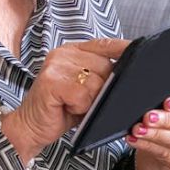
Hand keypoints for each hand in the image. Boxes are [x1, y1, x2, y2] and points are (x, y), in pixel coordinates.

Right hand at [2, 38, 130, 163]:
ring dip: (91, 101)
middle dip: (103, 89)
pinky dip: (79, 107)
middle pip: (105, 66)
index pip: (104, 44)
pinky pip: (82, 95)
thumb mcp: (83, 89)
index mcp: (72, 51)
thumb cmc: (59, 109)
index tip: (140, 50)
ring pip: (96, 83)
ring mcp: (56, 66)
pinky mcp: (51, 81)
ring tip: (74, 105)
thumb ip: (100, 76)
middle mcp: (63, 54)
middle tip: (85, 101)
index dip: (122, 48)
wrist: (30, 126)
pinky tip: (67, 108)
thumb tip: (128, 75)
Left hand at [127, 93, 169, 169]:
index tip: (166, 102)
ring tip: (138, 129)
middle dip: (166, 118)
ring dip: (154, 133)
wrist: (164, 165)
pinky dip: (146, 144)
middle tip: (149, 116)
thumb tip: (150, 102)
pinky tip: (135, 139)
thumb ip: (168, 110)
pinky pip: (162, 153)